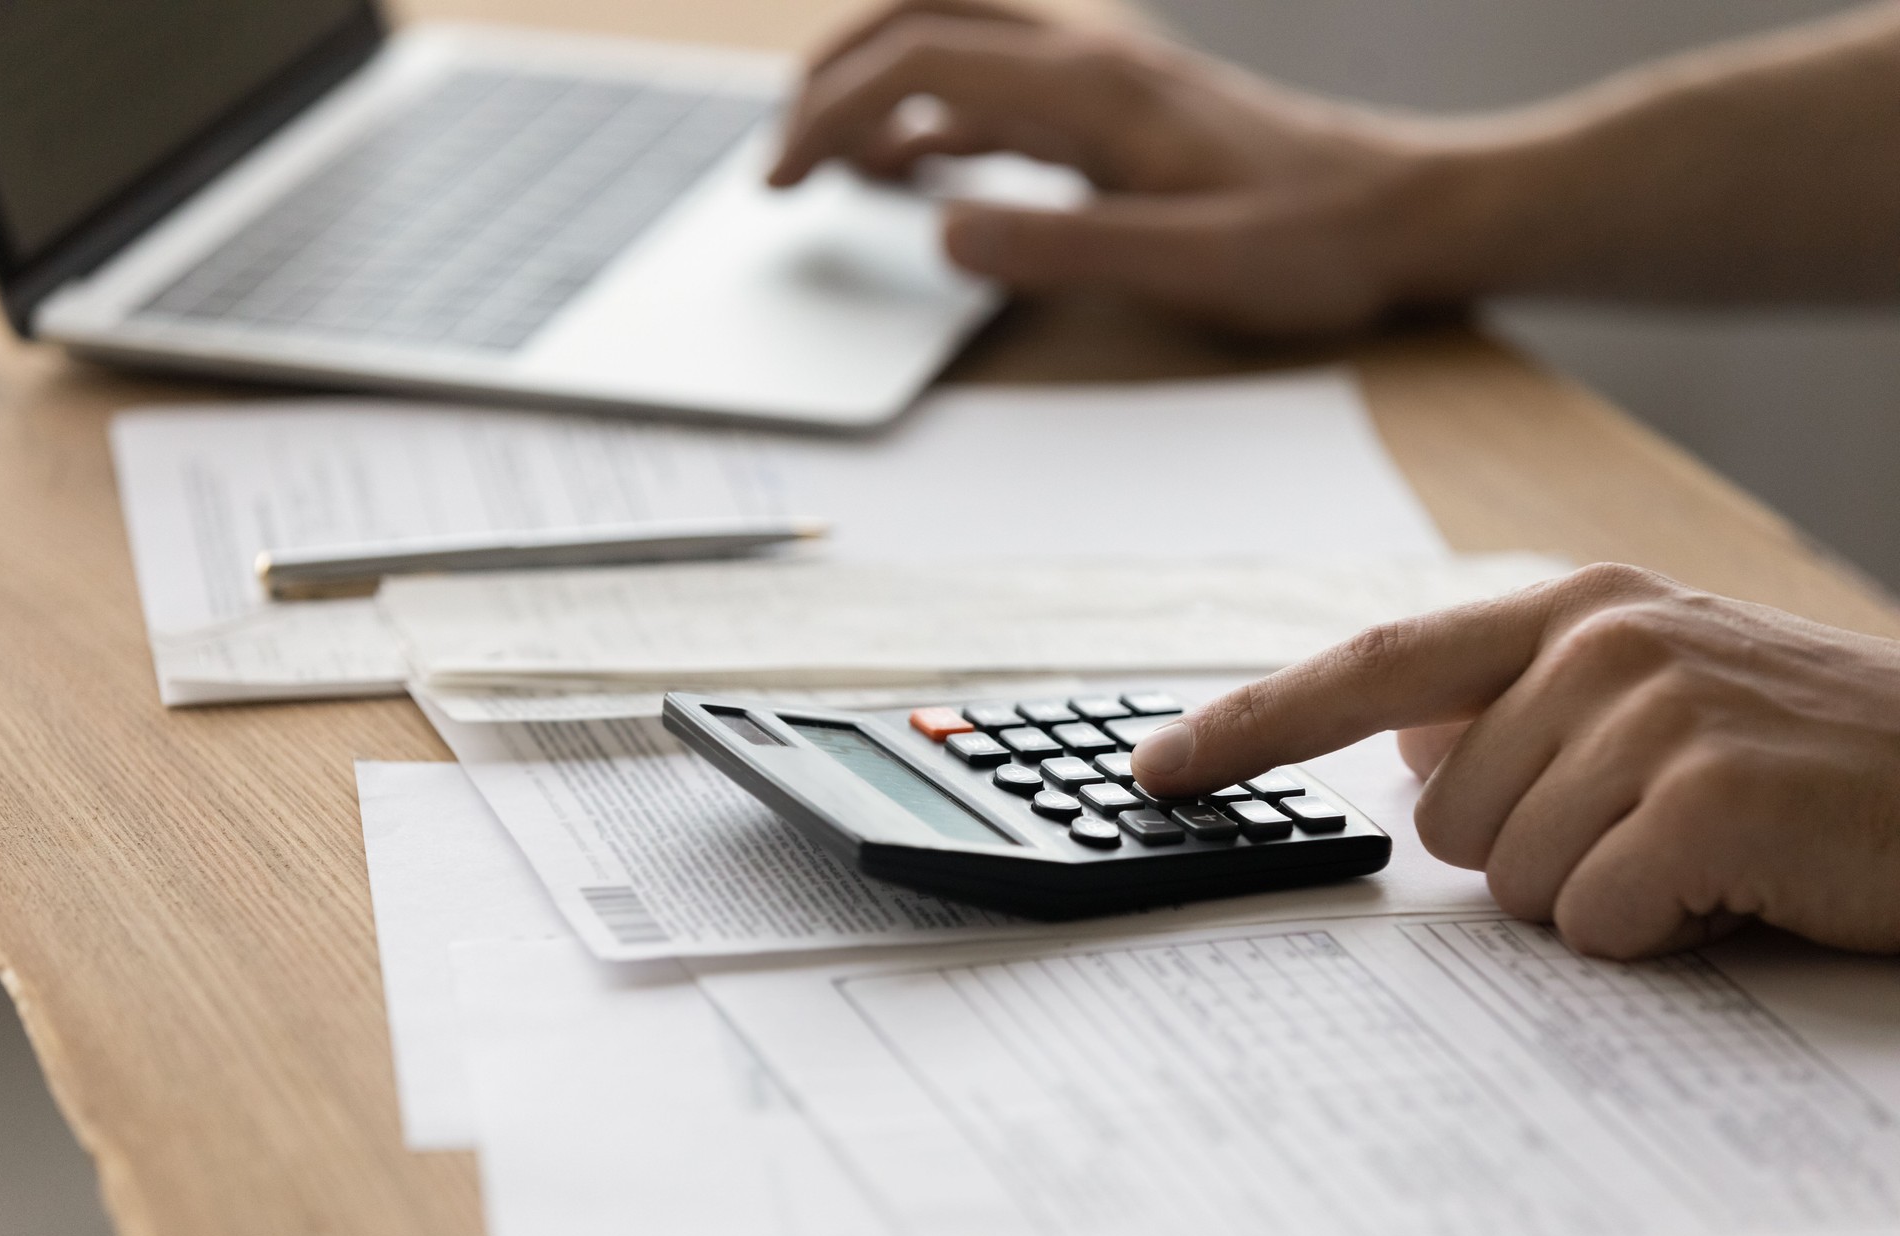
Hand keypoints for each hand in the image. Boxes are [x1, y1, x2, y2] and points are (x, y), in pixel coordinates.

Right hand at [768, 0, 1469, 334]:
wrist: (1402, 212)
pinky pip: (997, 84)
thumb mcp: (1189, 265)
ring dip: (875, 86)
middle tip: (778, 163)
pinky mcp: (1118, 104)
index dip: (831, 113)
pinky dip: (933, 114)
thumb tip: (943, 234)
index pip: (919, 62)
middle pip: (919, 21)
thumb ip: (1063, 248)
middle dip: (830, 84)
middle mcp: (1090, 57)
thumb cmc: (1308, 244)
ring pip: (953, 39)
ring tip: (823, 160)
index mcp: (1092, 88)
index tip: (782, 178)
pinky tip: (917, 169)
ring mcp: (1103, 73)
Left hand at [1131, 563, 1899, 958]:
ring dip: (1598, 894)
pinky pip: (1591, 918)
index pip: (1368, 666)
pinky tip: (1733, 887)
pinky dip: (1654, 933)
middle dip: (1530, 853)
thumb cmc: (1812, 752)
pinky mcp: (1706, 796)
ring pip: (1508, 875)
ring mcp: (1654, 710)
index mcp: (1574, 608)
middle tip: (1655, 828)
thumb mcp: (1663, 686)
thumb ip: (1521, 701)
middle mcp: (1600, 641)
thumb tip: (1402, 740)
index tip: (1159, 768)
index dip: (1253, 722)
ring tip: (1704, 851)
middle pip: (1441, 815)